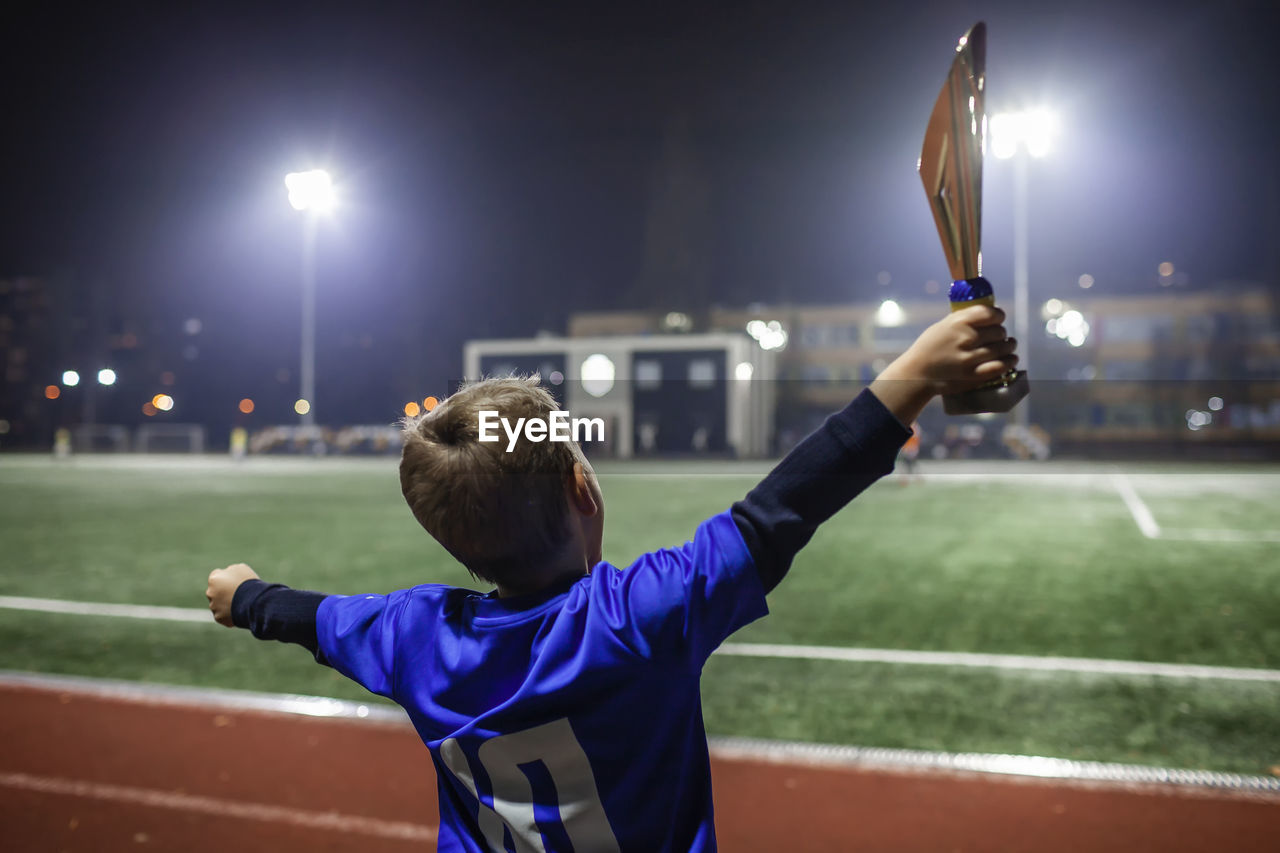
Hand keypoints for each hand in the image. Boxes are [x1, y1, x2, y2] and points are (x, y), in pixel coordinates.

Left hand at [206, 563, 259, 626]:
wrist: (253, 601)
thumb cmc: (248, 582)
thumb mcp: (241, 569)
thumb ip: (231, 571)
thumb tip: (228, 574)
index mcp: (214, 579)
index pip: (216, 576)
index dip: (226, 578)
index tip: (234, 581)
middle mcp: (210, 592)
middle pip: (215, 591)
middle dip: (223, 592)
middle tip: (238, 593)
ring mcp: (213, 606)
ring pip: (218, 604)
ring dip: (226, 604)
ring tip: (241, 603)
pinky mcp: (218, 617)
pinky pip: (223, 615)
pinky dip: (229, 614)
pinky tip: (239, 611)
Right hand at [870, 305, 1017, 423]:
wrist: (916, 374)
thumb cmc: (929, 347)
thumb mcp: (943, 326)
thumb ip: (964, 320)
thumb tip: (988, 314)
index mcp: (958, 322)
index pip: (991, 313)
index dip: (998, 316)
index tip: (999, 319)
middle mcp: (966, 338)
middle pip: (999, 331)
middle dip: (1001, 333)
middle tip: (999, 337)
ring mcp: (970, 358)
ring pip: (1003, 348)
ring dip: (1009, 346)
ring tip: (1009, 346)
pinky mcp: (973, 375)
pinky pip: (1000, 366)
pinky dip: (1009, 362)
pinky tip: (1012, 359)